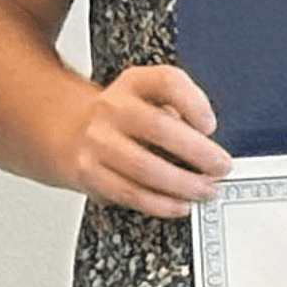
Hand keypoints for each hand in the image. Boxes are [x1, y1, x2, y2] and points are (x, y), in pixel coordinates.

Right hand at [60, 63, 226, 217]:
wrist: (65, 128)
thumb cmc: (120, 116)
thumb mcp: (147, 94)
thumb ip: (179, 106)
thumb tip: (206, 138)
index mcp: (133, 83)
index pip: (167, 82)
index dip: (194, 104)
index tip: (211, 125)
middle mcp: (112, 108)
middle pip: (159, 127)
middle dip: (198, 152)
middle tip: (221, 167)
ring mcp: (97, 141)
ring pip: (145, 168)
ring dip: (183, 184)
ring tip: (206, 190)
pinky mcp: (88, 172)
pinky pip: (130, 193)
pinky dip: (160, 204)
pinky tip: (180, 204)